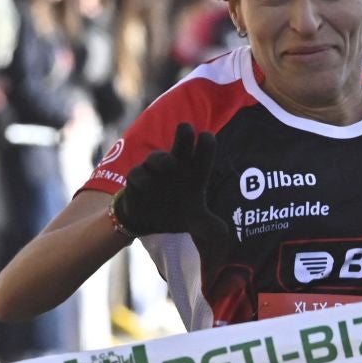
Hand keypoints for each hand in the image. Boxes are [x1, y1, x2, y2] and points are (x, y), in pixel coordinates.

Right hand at [111, 123, 230, 246]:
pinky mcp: (137, 179)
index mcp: (194, 170)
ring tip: (168, 164)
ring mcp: (155, 170)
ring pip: (157, 157)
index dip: (206, 144)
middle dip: (184, 134)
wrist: (149, 219)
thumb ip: (209, 226)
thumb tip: (224, 234)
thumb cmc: (177, 211)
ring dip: (161, 159)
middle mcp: (176, 165)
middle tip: (187, 128)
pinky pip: (137, 174)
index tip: (206, 138)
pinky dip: (141, 177)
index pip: (204, 150)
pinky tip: (145, 186)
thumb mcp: (196, 222)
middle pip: (182, 142)